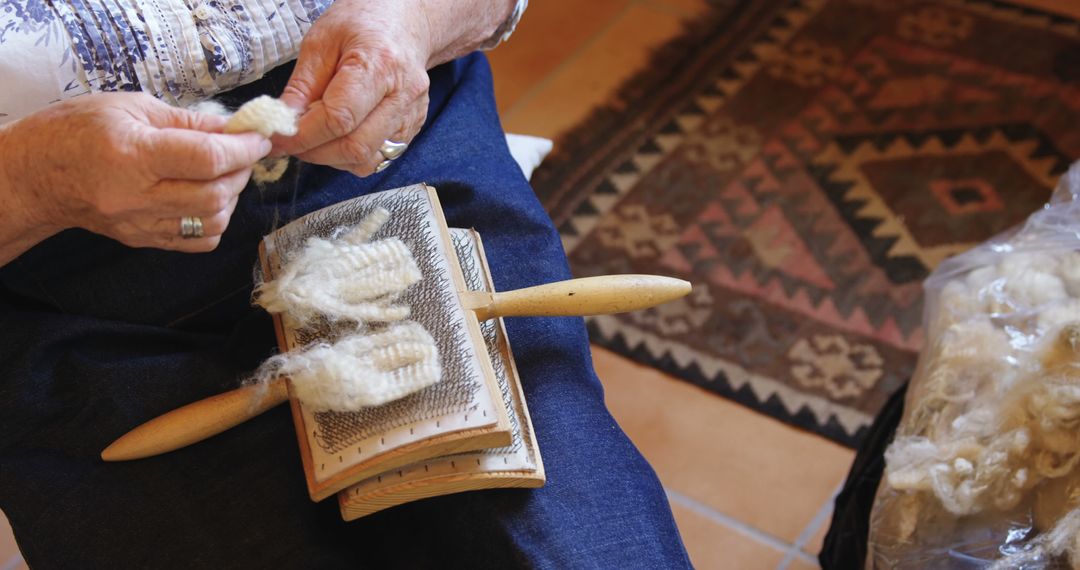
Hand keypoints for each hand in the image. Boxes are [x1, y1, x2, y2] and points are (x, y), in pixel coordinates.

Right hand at [0, 92, 270, 252]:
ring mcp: (140, 223)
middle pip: (215, 195)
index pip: (207, 159)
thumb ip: (188, 122)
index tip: (258, 138)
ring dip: (232, 197)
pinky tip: (208, 198)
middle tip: (242, 153)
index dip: (243, 149)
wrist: (37, 174)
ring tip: (224, 174)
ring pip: (213, 222)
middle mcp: (137, 196)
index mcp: (133, 155)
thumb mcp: (131, 107)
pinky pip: (199, 241)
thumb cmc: (78, 130)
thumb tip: (234, 129)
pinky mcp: (143, 240)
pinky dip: (216, 221)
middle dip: (241, 172)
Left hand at [273, 0, 433, 175]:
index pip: (339, 118)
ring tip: (315, 137)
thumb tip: (282, 123)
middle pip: (355, 147)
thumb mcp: (321, 41)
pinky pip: (377, 158)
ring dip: (332, 158)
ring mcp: (410, 115)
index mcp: (379, 65)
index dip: (304, 135)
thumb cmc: (362, 23)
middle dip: (315, 152)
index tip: (278, 138)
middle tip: (292, 142)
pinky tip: (338, 136)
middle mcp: (402, 95)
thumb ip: (302, 86)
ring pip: (366, 160)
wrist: (405, 22)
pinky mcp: (412, 128)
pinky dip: (350, 155)